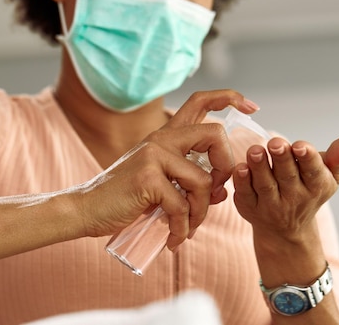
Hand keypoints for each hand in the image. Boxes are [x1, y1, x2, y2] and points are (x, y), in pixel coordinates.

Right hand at [74, 89, 258, 249]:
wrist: (86, 209)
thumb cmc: (124, 198)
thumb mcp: (160, 185)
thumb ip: (189, 182)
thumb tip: (222, 191)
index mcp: (164, 136)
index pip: (200, 102)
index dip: (230, 98)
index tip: (252, 108)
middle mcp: (161, 139)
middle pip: (214, 134)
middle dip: (227, 167)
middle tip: (217, 193)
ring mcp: (153, 155)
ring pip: (203, 181)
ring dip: (201, 213)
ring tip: (188, 229)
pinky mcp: (147, 177)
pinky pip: (182, 206)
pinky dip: (182, 228)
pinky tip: (174, 239)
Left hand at [232, 136, 338, 243]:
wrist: (287, 230)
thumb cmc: (309, 191)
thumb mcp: (328, 176)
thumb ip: (338, 157)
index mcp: (316, 187)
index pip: (313, 171)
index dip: (307, 158)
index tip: (301, 145)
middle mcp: (294, 199)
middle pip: (287, 176)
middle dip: (282, 158)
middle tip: (275, 142)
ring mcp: (271, 206)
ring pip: (265, 185)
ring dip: (259, 167)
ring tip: (255, 150)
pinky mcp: (250, 209)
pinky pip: (245, 194)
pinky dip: (241, 182)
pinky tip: (240, 167)